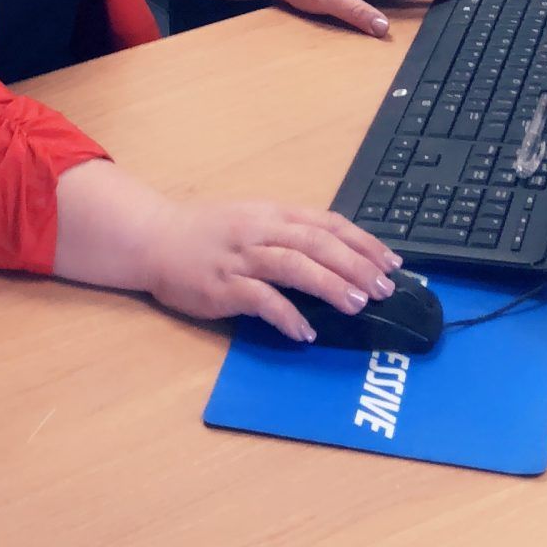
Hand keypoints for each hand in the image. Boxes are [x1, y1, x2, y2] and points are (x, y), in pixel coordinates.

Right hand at [140, 196, 399, 342]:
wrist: (155, 238)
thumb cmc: (210, 233)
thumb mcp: (254, 221)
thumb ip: (291, 235)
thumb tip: (341, 259)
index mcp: (273, 213)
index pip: (327, 223)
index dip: (362, 242)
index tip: (391, 262)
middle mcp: (261, 230)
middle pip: (316, 242)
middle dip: (354, 264)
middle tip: (382, 288)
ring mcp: (241, 257)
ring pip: (292, 265)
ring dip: (328, 284)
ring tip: (356, 304)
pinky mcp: (222, 285)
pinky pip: (260, 299)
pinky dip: (286, 315)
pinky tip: (305, 332)